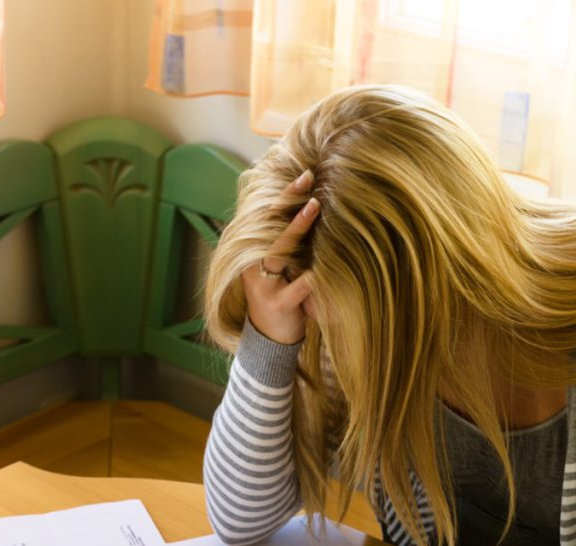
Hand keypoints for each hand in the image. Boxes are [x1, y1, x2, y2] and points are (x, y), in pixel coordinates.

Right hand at [242, 170, 319, 345]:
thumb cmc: (283, 297)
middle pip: (268, 224)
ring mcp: (264, 285)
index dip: (284, 194)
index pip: (266, 216)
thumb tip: (314, 210)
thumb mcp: (283, 269)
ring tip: (314, 207)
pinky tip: (321, 269)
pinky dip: (309, 278)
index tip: (305, 175)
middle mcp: (254, 265)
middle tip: (307, 178)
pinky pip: (296, 287)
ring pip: (278, 251)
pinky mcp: (278, 304)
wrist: (270, 340)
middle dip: (287, 199)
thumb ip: (290, 246)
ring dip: (295, 228)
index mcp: (254, 253)